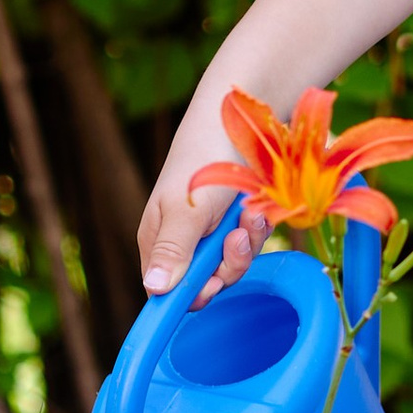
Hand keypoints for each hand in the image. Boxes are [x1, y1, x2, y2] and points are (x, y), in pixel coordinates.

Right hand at [138, 108, 270, 301]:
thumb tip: (154, 289)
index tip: (213, 283)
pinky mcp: (242, 221)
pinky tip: (258, 205)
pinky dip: (259, 226)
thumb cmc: (203, 160)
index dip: (192, 293)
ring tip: (250, 211)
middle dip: (228, 263)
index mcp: (161, 241)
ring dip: (248, 240)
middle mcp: (187, 241)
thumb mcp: (186, 209)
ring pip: (236, 262)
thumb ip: (173, 250)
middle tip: (236, 237)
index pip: (169, 290)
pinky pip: (254, 241)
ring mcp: (216, 231)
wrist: (241, 119)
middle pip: (209, 281)